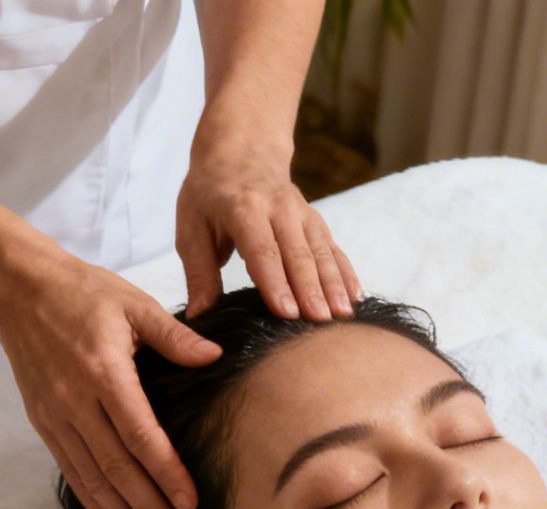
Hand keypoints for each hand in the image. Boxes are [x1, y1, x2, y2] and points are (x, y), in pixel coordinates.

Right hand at [0, 240, 220, 508]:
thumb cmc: (82, 292)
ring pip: (91, 479)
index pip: (140, 436)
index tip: (190, 503)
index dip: (166, 473)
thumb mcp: (133, 302)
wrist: (17, 289)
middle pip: (116, 469)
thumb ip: (173, 335)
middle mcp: (76, 404)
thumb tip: (213, 357)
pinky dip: (91, 502)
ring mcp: (56, 417)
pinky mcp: (43, 423)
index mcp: (104, 373)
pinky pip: (70, 471)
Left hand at [176, 126, 360, 320]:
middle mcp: (278, 208)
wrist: (241, 148)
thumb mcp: (191, 227)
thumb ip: (199, 273)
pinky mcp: (315, 220)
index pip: (262, 251)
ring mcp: (302, 212)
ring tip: (343, 315)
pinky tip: (355, 296)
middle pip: (298, 254)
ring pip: (321, 252)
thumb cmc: (210, 193)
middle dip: (311, 290)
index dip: (276, 282)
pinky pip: (333, 248)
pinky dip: (346, 272)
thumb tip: (199, 316)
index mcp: (243, 209)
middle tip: (321, 322)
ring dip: (334, 285)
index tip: (287, 312)